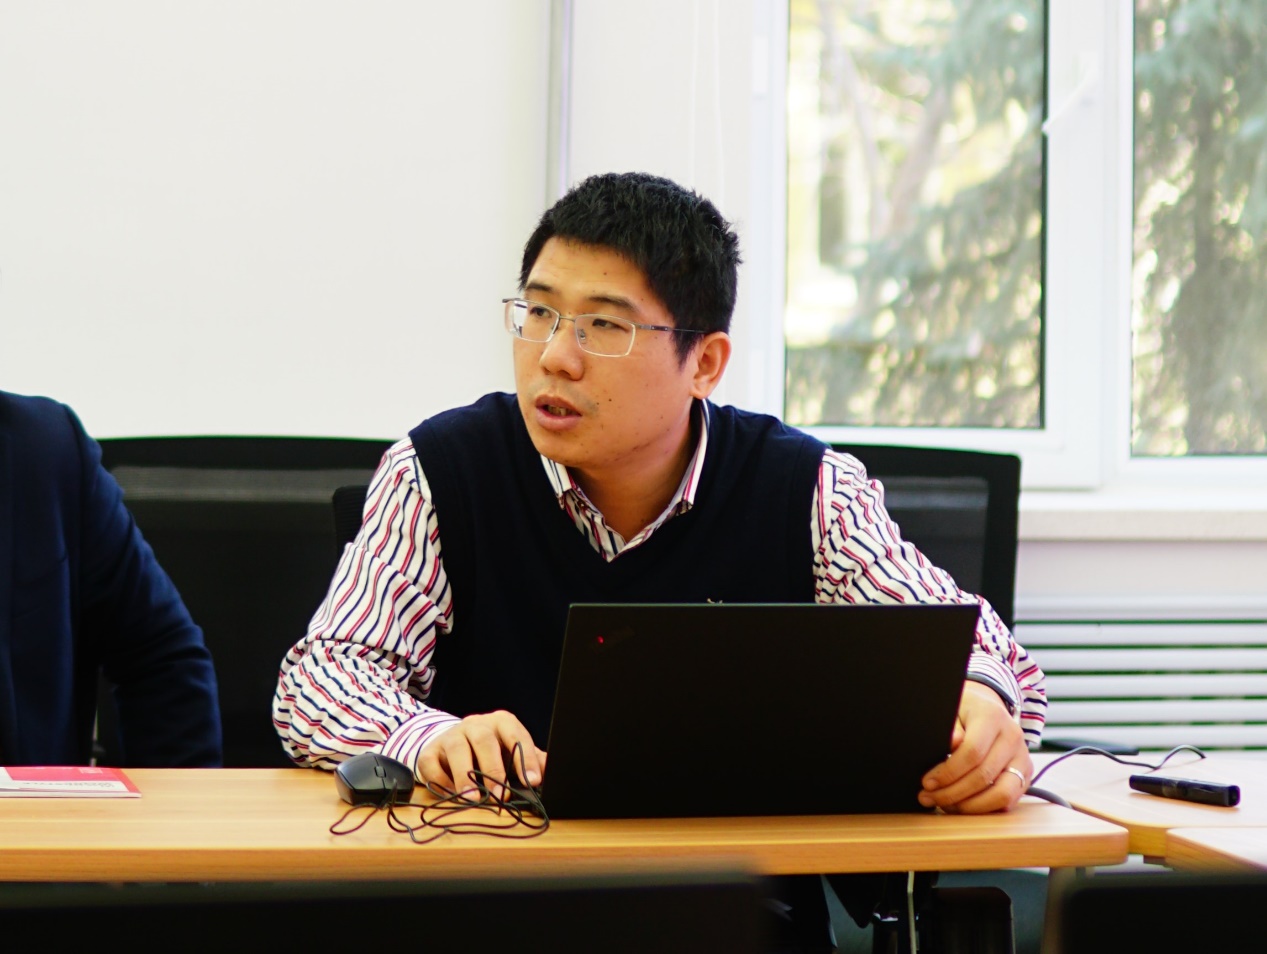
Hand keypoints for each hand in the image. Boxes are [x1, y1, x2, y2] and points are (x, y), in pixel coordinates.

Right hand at [416, 710, 546, 800]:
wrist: (453, 745)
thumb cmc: (492, 751)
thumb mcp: (513, 752)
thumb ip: (532, 760)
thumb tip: (549, 773)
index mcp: (501, 722)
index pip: (516, 735)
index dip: (526, 758)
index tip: (533, 780)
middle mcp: (475, 724)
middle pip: (484, 740)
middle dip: (493, 769)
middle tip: (501, 795)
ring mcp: (451, 735)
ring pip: (457, 749)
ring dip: (465, 776)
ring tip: (474, 798)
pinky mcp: (430, 750)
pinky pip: (431, 763)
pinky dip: (441, 782)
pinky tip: (451, 795)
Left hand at [917, 680, 1031, 813]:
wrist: (987, 707)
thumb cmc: (964, 709)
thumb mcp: (952, 709)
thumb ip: (951, 727)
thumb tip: (952, 743)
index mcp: (993, 717)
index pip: (972, 752)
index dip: (948, 772)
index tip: (927, 782)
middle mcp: (1013, 737)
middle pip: (984, 776)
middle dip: (952, 792)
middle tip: (927, 797)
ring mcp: (1023, 757)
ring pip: (1002, 794)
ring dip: (969, 806)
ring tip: (944, 805)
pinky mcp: (1025, 773)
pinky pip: (1008, 800)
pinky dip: (984, 808)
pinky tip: (961, 805)